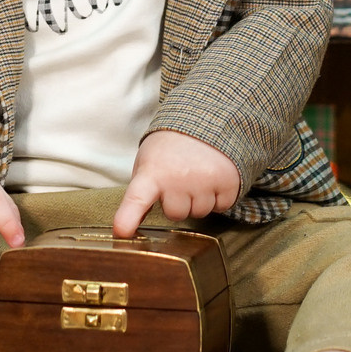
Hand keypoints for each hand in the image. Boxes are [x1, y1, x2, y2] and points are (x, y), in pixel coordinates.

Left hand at [114, 130, 240, 235]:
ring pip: (200, 212)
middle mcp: (178, 178)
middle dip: (178, 202)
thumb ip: (141, 192)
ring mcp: (205, 181)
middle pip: (176, 214)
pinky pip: (221, 206)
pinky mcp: (228, 182)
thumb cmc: (170, 147)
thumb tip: (129, 228)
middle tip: (179, 178)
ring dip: (199, 199)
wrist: (207, 119)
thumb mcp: (148, 162)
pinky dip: (218, 197)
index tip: (122, 232)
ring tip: (197, 175)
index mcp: (152, 172)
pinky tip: (213, 178)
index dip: (128, 217)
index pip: (137, 198)